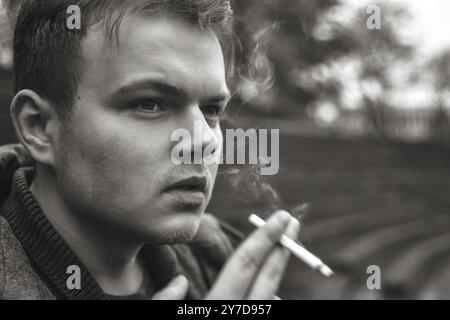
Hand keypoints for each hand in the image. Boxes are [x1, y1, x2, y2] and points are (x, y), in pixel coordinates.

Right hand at [151, 210, 299, 299]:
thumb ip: (162, 302)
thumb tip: (178, 282)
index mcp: (216, 308)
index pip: (243, 266)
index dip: (264, 239)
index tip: (281, 218)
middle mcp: (239, 316)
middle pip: (268, 280)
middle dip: (282, 248)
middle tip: (292, 222)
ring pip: (268, 299)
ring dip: (274, 275)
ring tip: (278, 253)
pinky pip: (262, 309)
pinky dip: (265, 296)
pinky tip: (263, 291)